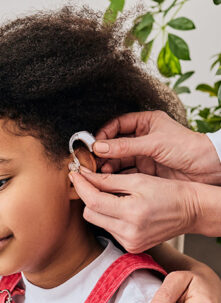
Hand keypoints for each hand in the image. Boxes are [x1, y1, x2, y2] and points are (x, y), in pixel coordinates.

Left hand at [69, 169, 199, 252]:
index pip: (93, 201)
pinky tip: (120, 208)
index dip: (81, 186)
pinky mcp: (131, 247)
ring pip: (97, 221)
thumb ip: (107, 180)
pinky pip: (108, 229)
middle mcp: (129, 233)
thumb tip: (83, 176)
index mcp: (132, 214)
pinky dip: (109, 217)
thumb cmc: (168, 192)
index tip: (74, 174)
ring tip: (111, 194)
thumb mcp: (137, 180)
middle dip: (88, 196)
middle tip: (92, 182)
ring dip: (98, 207)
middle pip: (90, 214)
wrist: (191, 210)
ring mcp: (130, 242)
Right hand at [93, 111, 220, 185]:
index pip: (117, 124)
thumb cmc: (188, 148)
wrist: (209, 169)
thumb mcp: (154, 144)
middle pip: (115, 143)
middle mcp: (143, 138)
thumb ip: (125, 146)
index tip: (94, 144)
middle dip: (103, 152)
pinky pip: (126, 172)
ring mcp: (144, 155)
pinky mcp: (146, 170)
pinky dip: (117, 175)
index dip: (104, 133)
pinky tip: (110, 179)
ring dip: (108, 165)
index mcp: (146, 123)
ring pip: (119, 159)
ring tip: (101, 171)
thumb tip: (99, 146)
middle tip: (93, 161)